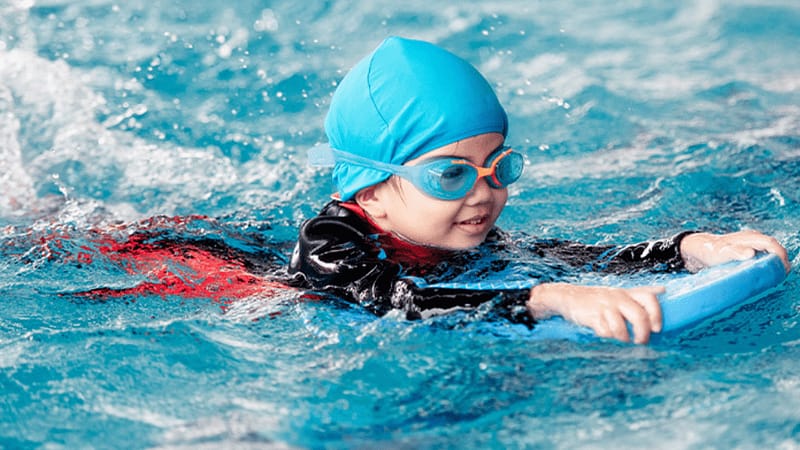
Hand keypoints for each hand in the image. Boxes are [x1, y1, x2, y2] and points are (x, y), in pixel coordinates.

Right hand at [527, 283, 663, 343]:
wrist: (569, 297)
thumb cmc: (599, 299)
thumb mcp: (620, 293)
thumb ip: (640, 293)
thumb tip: (664, 289)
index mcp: (627, 293)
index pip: (649, 298)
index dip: (656, 314)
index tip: (657, 328)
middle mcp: (618, 298)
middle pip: (639, 316)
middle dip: (643, 333)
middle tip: (641, 342)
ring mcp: (604, 307)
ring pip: (621, 328)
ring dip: (624, 339)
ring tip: (622, 341)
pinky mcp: (592, 316)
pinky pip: (604, 332)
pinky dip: (607, 338)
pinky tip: (606, 337)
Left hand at [680, 230, 789, 272]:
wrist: (698, 249)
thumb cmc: (710, 251)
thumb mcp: (721, 253)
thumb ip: (735, 252)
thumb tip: (751, 253)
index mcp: (750, 238)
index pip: (772, 244)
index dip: (780, 256)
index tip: (782, 269)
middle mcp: (752, 239)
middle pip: (774, 248)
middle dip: (780, 260)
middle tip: (780, 275)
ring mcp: (750, 244)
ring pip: (769, 252)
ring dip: (774, 262)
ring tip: (774, 276)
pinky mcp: (747, 250)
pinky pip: (762, 255)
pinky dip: (767, 263)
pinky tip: (764, 273)